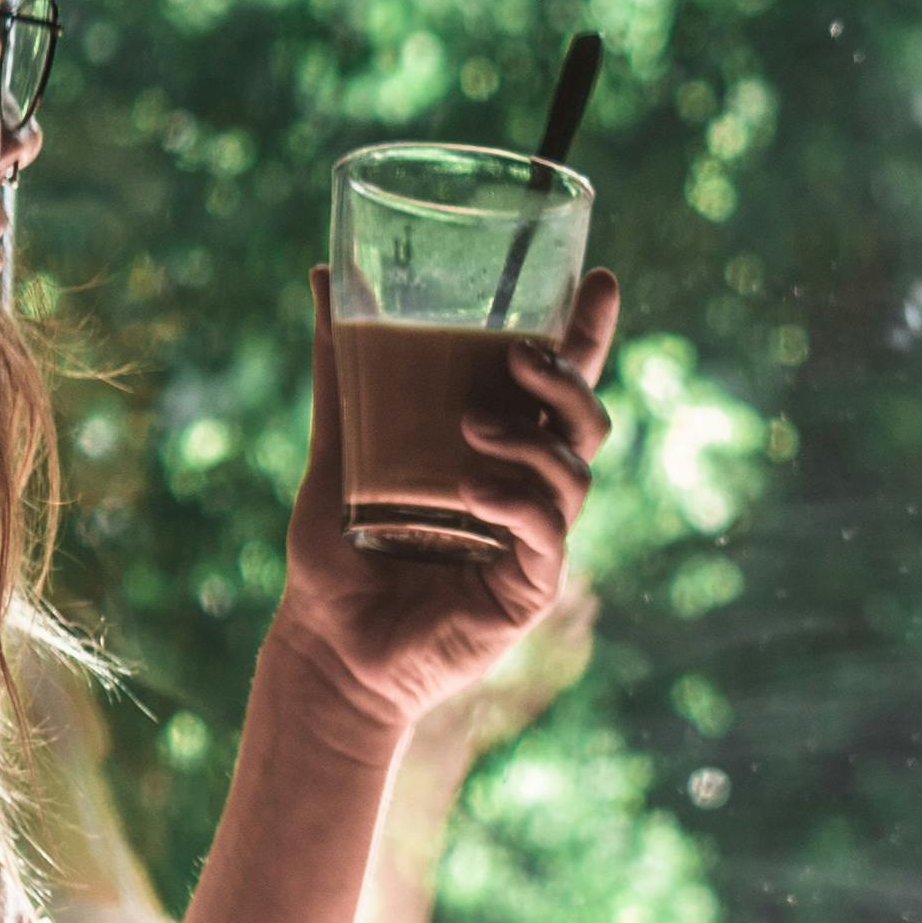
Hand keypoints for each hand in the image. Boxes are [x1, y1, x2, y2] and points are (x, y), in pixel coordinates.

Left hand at [262, 265, 617, 737]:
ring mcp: (532, 541)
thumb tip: (325, 276)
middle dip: (569, 380)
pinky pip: (547, 536)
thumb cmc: (333, 554)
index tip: (596, 280)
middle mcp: (525, 491)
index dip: (584, 336)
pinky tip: (475, 493)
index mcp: (496, 451)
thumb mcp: (335, 447)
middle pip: (584, 423)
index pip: (555, 386)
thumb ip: (340, 371)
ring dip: (532, 441)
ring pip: (572, 474)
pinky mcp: (527, 589)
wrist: (325, 646)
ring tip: (472, 427)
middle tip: (519, 356)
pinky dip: (519, 505)